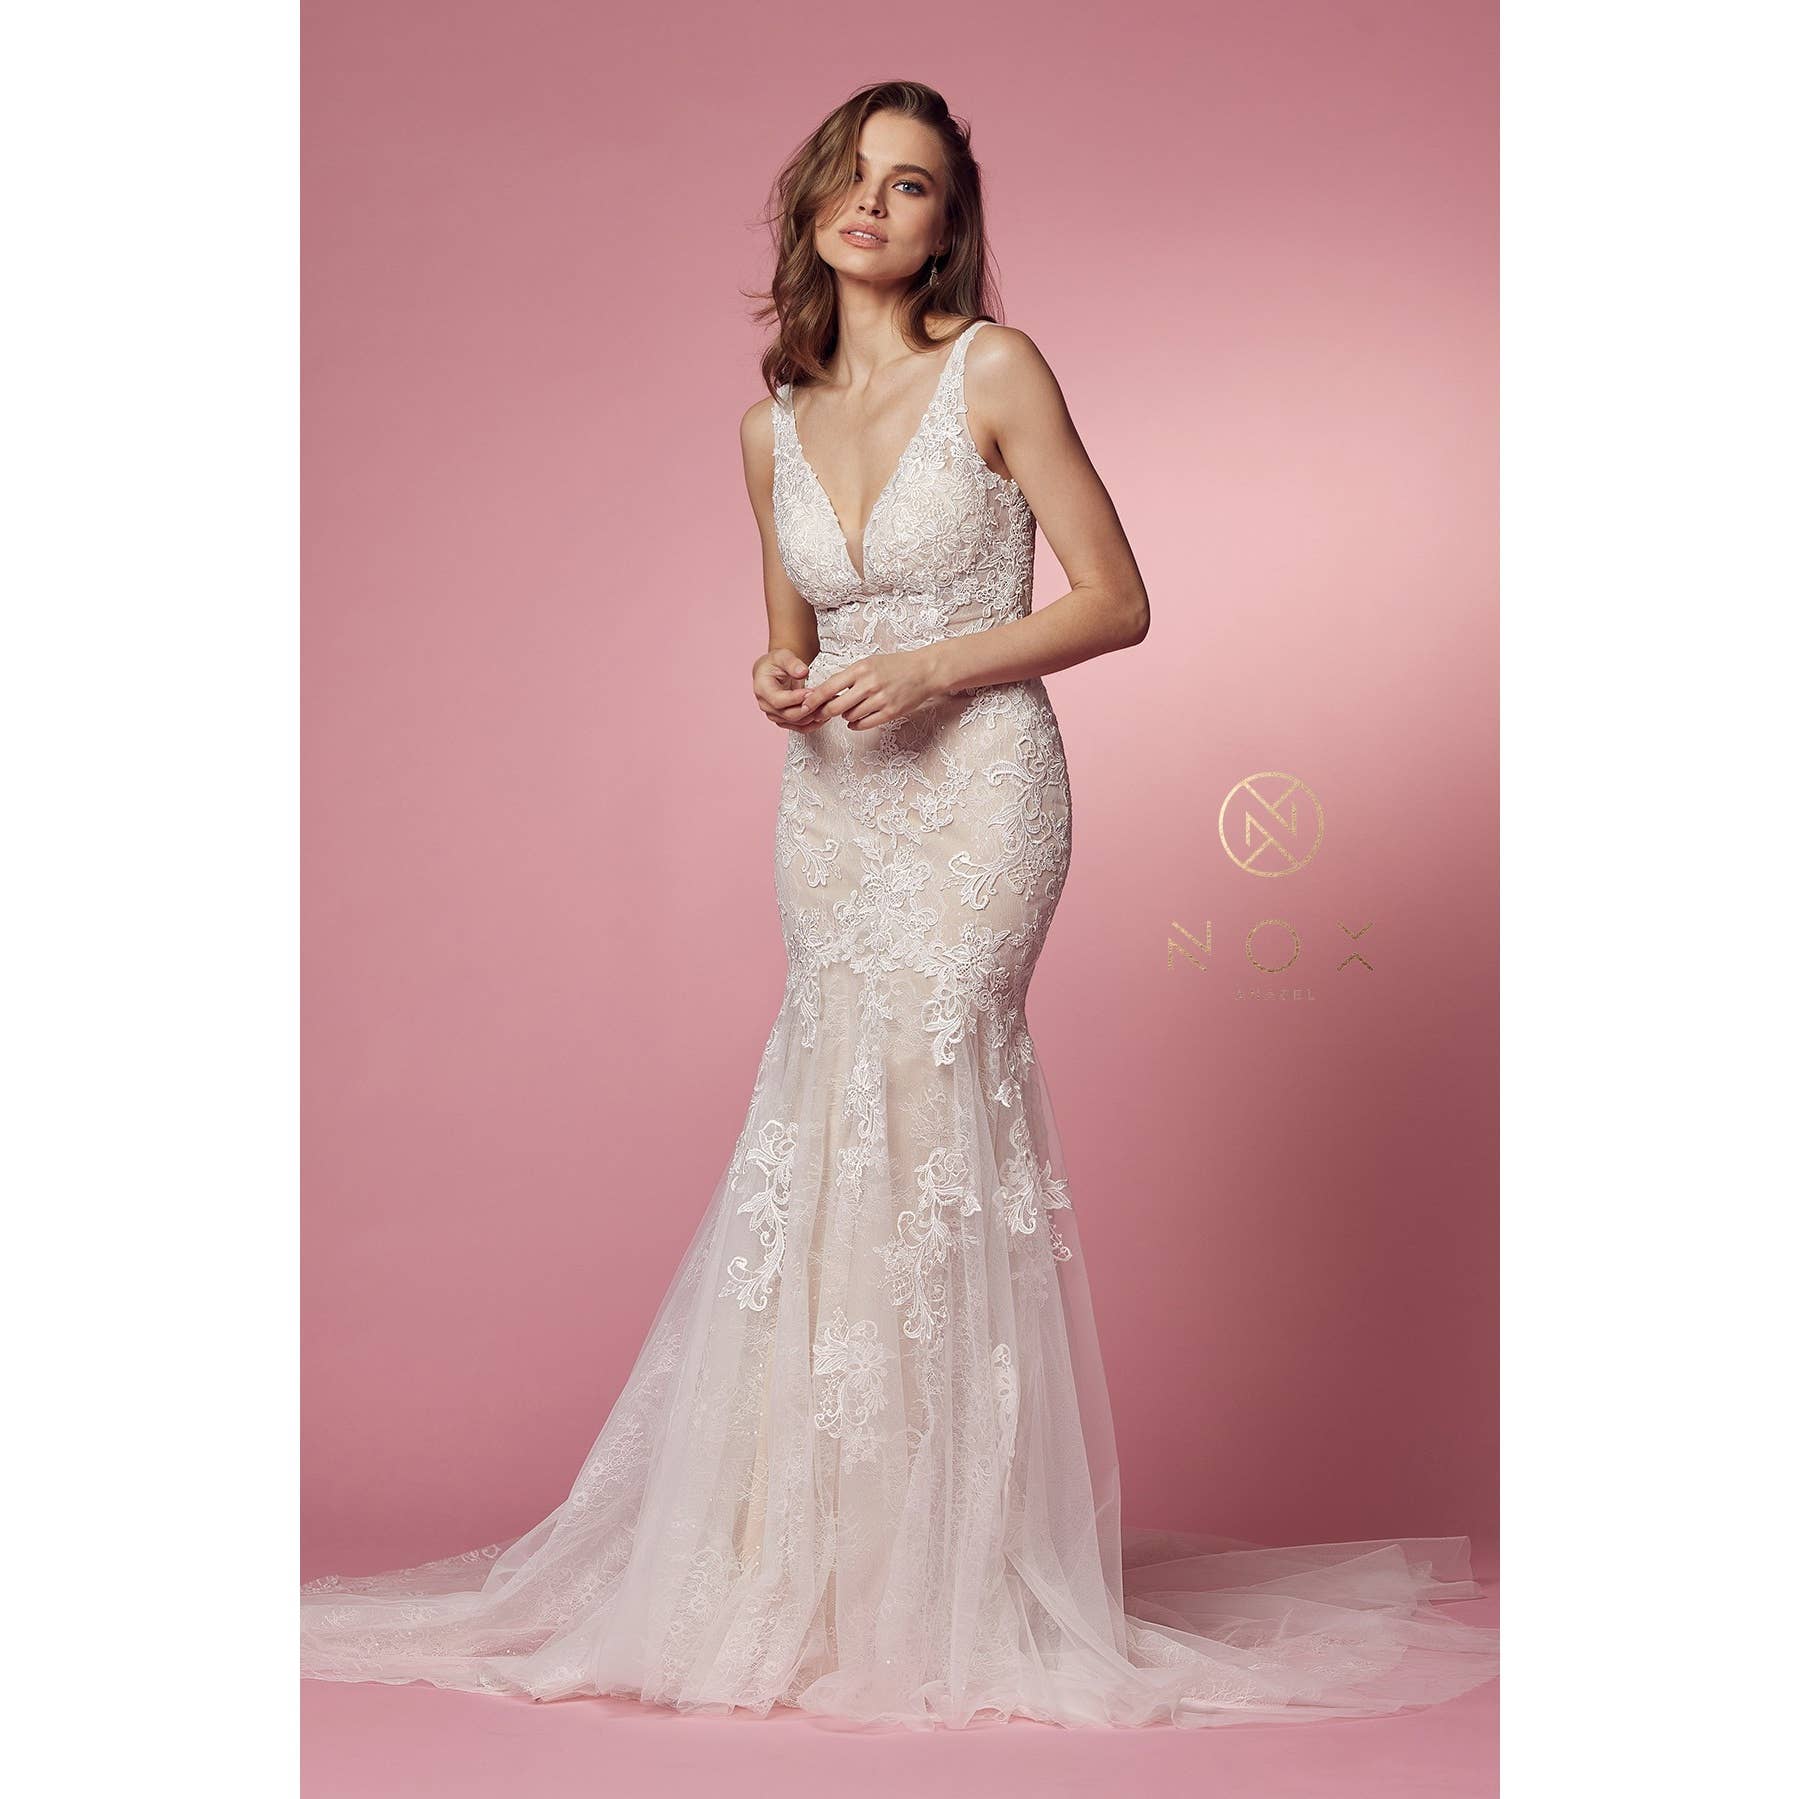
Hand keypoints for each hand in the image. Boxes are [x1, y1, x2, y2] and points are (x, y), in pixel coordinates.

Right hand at [752, 649, 828, 731]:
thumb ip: (792, 663)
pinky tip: (825, 715)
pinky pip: (800, 727)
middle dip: (808, 708)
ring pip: (796, 723)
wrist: (772, 671)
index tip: (810, 693)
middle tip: (823, 700)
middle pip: (788, 715)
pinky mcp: (784, 721)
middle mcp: (766, 705)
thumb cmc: (775, 663)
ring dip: (813, 716)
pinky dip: (814, 723)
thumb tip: (802, 672)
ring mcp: (775, 715)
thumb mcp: (783, 656)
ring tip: (827, 705)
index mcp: (762, 690)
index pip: (778, 701)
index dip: (795, 699)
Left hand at [800, 649, 946, 731]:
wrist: (924, 671)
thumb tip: (826, 692)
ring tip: (851, 708)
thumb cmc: (895, 665)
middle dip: (824, 713)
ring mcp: (880, 700)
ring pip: (849, 716)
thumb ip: (848, 676)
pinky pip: (863, 724)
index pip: (829, 687)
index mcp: (860, 669)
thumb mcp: (869, 662)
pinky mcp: (890, 712)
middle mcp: (869, 684)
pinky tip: (856, 720)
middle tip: (820, 715)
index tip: (804, 705)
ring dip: (845, 716)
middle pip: (835, 706)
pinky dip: (855, 724)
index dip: (813, 699)